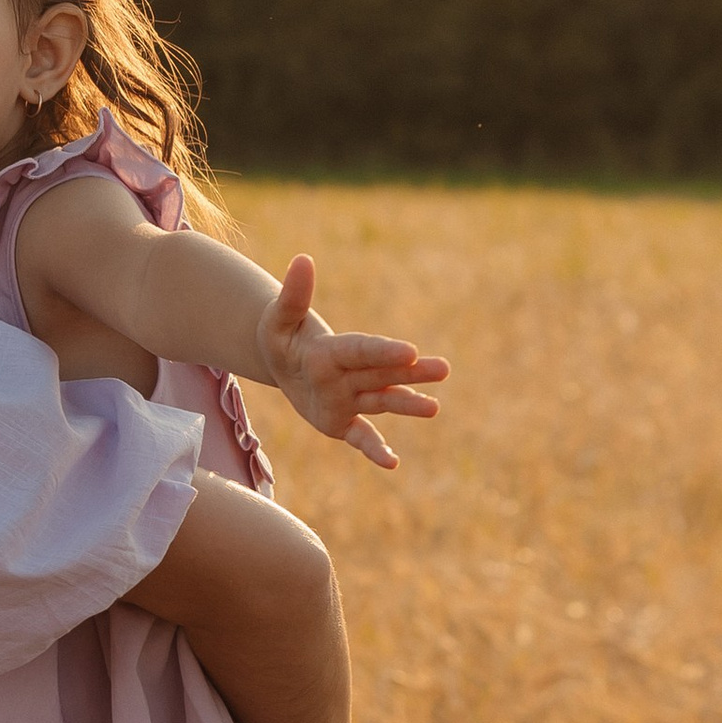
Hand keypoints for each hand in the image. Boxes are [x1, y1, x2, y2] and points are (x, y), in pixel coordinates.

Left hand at [256, 253, 448, 470]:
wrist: (281, 359)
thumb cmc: (280, 335)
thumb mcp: (278, 318)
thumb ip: (293, 295)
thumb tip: (301, 260)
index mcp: (335, 349)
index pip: (363, 350)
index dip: (383, 351)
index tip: (409, 351)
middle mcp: (350, 374)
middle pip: (384, 373)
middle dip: (412, 373)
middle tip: (443, 369)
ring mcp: (350, 398)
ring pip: (382, 402)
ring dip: (406, 405)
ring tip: (434, 409)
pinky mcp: (342, 422)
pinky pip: (360, 436)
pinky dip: (374, 449)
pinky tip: (392, 462)